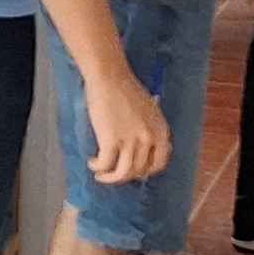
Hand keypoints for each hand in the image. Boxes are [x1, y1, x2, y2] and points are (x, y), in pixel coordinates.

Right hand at [82, 64, 171, 186]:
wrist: (110, 77)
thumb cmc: (126, 89)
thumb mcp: (149, 112)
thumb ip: (150, 131)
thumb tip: (143, 150)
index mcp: (161, 132)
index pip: (159, 164)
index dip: (145, 171)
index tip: (134, 172)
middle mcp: (149, 139)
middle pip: (139, 171)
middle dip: (125, 175)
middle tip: (113, 172)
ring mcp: (131, 141)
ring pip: (122, 173)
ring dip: (109, 178)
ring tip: (100, 175)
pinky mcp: (111, 141)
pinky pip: (105, 164)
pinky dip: (97, 167)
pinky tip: (92, 163)